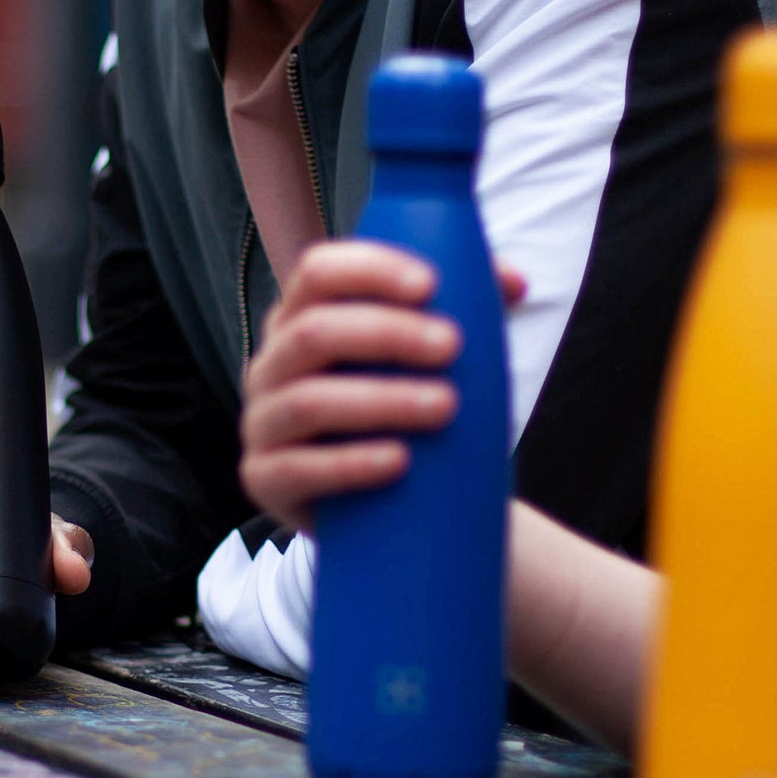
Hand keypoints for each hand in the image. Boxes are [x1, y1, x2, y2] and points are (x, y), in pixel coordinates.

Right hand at [239, 242, 527, 530]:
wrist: (385, 506)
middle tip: (453, 346)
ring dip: (381, 400)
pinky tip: (400, 462)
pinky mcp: (264, 480)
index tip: (431, 285)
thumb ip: (467, 313)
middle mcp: (271, 364)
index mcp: (302, 317)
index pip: (319, 272)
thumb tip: (514, 284)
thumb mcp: (428, 360)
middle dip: (387, 334)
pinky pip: (297, 470)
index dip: (370, 271)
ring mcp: (262, 423)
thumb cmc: (403, 412)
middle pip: (314, 332)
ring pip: (309, 401)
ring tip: (446, 406)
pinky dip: (352, 464)